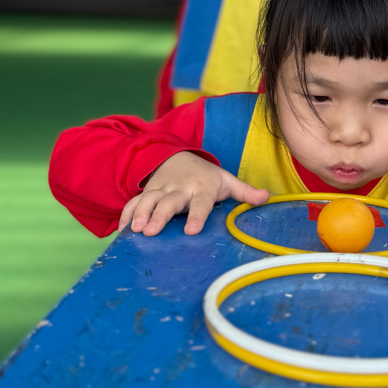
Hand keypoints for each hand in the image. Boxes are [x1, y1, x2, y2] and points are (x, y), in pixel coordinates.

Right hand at [119, 152, 269, 236]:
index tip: (191, 230)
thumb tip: (266, 198)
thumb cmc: (206, 176)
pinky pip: (133, 203)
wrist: (177, 156)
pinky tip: (121, 231)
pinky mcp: (146, 193)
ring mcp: (160, 190)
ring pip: (147, 202)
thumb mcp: (226, 181)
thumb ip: (245, 192)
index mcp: (201, 188)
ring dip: (139, 215)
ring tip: (134, 231)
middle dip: (159, 216)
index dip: (196, 216)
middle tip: (150, 231)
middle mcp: (179, 189)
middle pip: (168, 203)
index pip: (200, 203)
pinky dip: (126, 215)